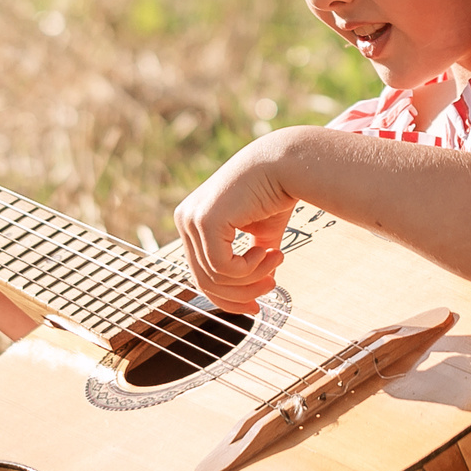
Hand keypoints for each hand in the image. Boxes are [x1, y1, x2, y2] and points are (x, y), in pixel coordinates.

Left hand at [172, 132, 300, 312]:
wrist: (285, 163)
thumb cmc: (274, 193)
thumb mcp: (259, 235)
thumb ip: (250, 260)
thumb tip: (256, 290)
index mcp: (192, 221)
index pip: (200, 273)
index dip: (228, 298)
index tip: (255, 307)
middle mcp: (185, 219)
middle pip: (203, 281)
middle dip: (241, 293)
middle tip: (271, 288)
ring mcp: (190, 219)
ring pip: (215, 277)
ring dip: (252, 279)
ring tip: (276, 262)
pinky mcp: (204, 221)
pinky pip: (222, 267)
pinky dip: (249, 268)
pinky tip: (267, 251)